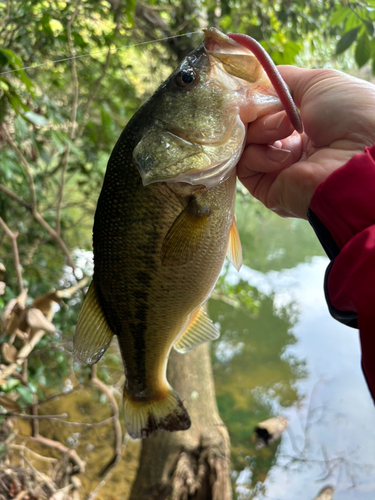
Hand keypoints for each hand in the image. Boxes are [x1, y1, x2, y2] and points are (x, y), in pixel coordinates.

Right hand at [237, 66, 374, 218]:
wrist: (357, 157)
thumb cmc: (348, 115)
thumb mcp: (318, 83)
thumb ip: (284, 79)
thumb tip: (254, 78)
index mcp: (303, 126)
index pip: (265, 111)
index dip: (257, 100)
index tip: (254, 90)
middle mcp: (289, 148)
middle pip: (251, 125)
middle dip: (259, 113)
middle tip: (277, 110)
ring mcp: (277, 169)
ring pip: (245, 143)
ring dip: (262, 130)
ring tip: (286, 129)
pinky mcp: (267, 189)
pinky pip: (244, 165)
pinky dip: (258, 155)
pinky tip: (284, 156)